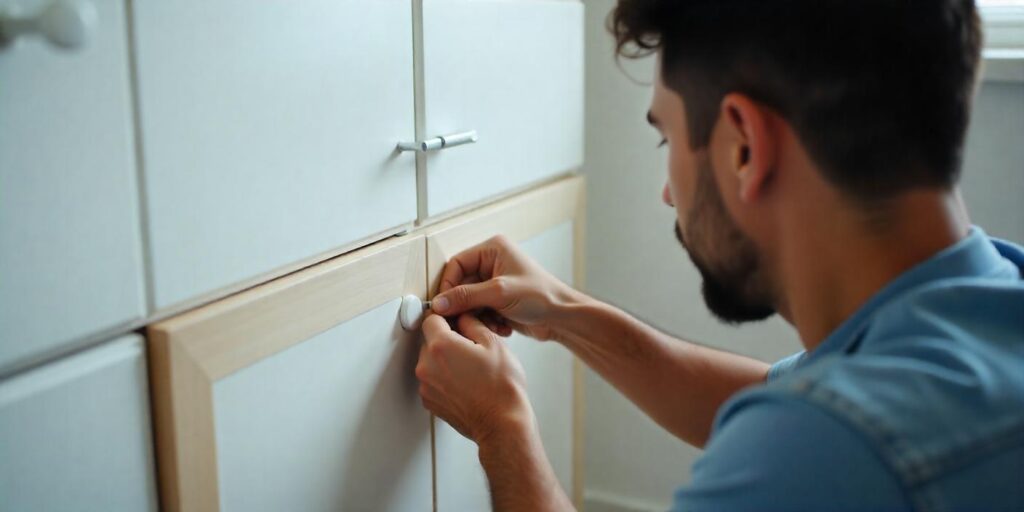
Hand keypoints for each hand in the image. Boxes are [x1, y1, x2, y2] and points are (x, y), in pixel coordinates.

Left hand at [415, 312, 533, 443]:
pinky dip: (444, 378)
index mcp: (441, 346)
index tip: (456, 321)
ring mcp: (426, 386)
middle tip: (471, 347)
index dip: (447, 316)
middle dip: (447, 339)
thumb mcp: (494, 343)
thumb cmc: (502, 387)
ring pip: (431, 361)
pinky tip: (466, 382)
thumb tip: (462, 318)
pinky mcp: (430, 401)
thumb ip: (471, 323)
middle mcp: (426, 366)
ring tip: (471, 369)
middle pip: (430, 340)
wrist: (502, 423)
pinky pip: (433, 380)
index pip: (431, 318)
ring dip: (445, 360)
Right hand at [431, 235, 580, 341]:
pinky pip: (479, 311)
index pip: (457, 264)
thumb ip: (466, 297)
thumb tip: (438, 303)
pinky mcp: (498, 300)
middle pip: (461, 284)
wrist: (563, 318)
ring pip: (469, 301)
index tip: (443, 305)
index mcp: (493, 249)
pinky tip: (502, 327)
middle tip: (465, 320)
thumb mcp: (499, 293)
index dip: (448, 285)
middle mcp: (492, 263)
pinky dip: (486, 322)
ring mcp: (495, 283)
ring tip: (491, 324)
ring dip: (477, 316)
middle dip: (466, 305)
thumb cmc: (542, 297)